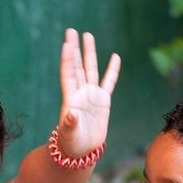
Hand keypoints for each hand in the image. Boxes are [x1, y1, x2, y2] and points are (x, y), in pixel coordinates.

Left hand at [57, 28, 120, 156]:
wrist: (82, 152)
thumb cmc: (71, 144)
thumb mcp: (69, 135)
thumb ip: (70, 124)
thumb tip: (72, 114)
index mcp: (70, 99)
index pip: (68, 74)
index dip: (68, 59)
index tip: (67, 44)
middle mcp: (80, 93)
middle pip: (77, 66)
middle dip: (75, 48)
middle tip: (71, 30)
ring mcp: (91, 96)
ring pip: (91, 69)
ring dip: (89, 53)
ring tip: (88, 35)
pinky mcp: (103, 101)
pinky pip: (109, 82)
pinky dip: (112, 70)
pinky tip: (115, 56)